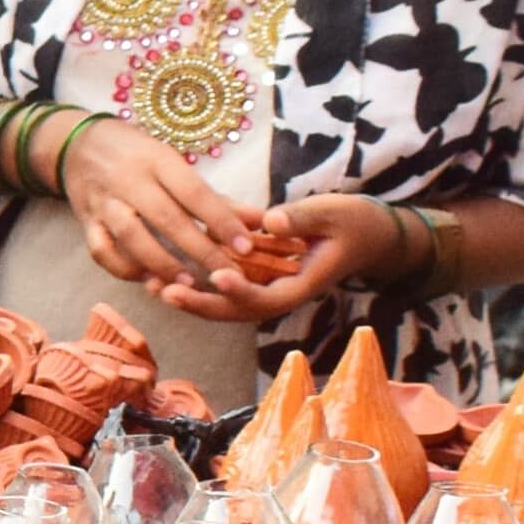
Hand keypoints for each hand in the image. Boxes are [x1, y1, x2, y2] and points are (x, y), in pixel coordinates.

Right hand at [56, 116, 257, 290]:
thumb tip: (259, 221)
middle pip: (166, 218)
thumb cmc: (138, 156)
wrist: (78, 144)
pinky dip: (123, 268)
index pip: (195, 193)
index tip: (246, 247)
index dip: (222, 221)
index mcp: (157, 160)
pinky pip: (101, 250)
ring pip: (131, 236)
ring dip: (161, 262)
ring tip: (187, 283)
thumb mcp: (174, 164)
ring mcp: (104, 201)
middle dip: (200, 250)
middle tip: (227, 276)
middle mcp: (129, 179)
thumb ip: (215, 197)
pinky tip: (147, 279)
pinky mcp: (86, 221)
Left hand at [157, 191, 393, 321]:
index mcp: (303, 285)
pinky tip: (165, 274)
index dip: (242, 291)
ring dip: (192, 298)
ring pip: (226, 305)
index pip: (268, 297)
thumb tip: (269, 222)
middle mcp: (281, 294)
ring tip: (154, 286)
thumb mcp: (334, 213)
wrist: (369, 236)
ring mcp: (268, 289)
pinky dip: (198, 284)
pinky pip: (226, 289)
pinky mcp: (259, 279)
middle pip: (238, 311)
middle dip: (202, 303)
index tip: (218, 276)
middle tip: (166, 290)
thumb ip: (302, 218)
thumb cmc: (354, 222)